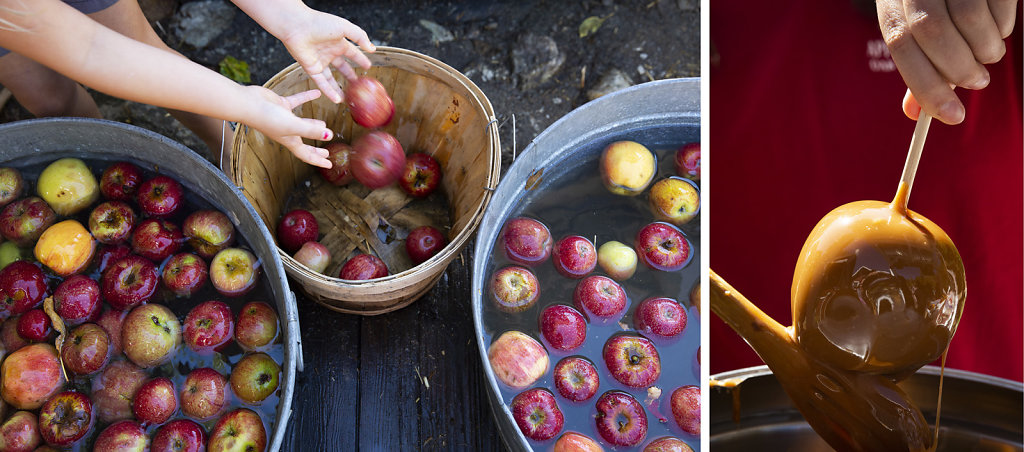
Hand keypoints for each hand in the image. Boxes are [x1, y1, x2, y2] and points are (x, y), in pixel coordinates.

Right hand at [241, 86, 334, 167]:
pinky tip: (317, 93)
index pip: (306, 155)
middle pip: (304, 143)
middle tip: (326, 153)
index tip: (329, 165)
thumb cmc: (267, 117)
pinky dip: (307, 97)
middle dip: (315, 149)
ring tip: (324, 124)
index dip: (318, 160)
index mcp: (290, 140)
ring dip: (313, 124)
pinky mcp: (281, 104)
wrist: (248, 103)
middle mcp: (287, 131)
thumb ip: (311, 130)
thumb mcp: (293, 125)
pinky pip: (297, 101)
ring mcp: (284, 118)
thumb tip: (329, 136)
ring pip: (302, 123)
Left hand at [278, 8, 375, 103]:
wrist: (297, 26)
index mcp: (338, 42)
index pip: (352, 53)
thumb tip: (372, 49)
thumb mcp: (345, 28)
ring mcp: (320, 62)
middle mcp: (329, 52)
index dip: (360, 60)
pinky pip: (322, 83)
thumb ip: (360, 37)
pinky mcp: (311, 69)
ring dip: (339, 88)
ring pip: (331, 78)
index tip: (368, 67)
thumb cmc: (320, 23)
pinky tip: (337, 100)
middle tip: (358, 85)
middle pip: (342, 67)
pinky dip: (329, 92)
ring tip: (347, 98)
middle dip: (349, 75)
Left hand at [876, 0, 1017, 123]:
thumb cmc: (938, 6)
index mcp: (893, 4)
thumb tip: (915, 113)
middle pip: (933, 32)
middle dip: (959, 69)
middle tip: (977, 82)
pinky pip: (1000, 6)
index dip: (926, 86)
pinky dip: (1003, 27)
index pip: (900, 45)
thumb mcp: (916, 30)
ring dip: (985, 50)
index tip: (952, 116)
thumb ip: (919, 67)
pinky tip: (996, 27)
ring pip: (970, 19)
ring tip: (987, 53)